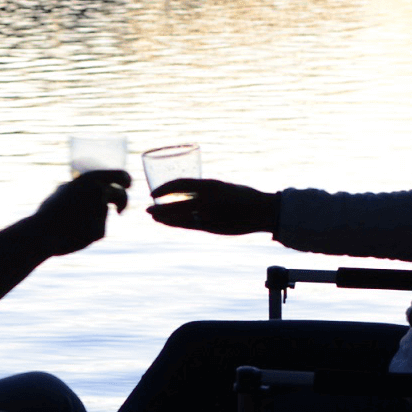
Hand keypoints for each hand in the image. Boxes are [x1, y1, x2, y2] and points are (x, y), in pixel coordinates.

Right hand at [30, 169, 130, 255]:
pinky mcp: (101, 231)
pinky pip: (98, 230)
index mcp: (92, 178)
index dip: (126, 180)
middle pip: (122, 196)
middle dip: (123, 202)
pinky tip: (74, 234)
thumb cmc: (49, 211)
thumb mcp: (63, 190)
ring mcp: (102, 212)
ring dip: (94, 219)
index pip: (121, 175)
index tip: (128, 185)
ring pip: (104, 215)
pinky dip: (88, 233)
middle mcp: (101, 193)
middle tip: (120, 208)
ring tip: (73, 224)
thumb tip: (80, 185)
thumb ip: (77, 187)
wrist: (43, 232)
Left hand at [146, 179, 278, 235]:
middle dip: (159, 208)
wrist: (264, 211)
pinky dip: (177, 224)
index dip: (164, 188)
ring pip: (181, 218)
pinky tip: (168, 223)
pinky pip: (190, 226)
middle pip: (176, 204)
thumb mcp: (223, 187)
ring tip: (154, 218)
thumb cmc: (244, 197)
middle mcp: (209, 199)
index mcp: (211, 184)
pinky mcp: (214, 227)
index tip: (154, 192)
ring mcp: (210, 215)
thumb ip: (205, 191)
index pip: (181, 184)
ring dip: (165, 218)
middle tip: (147, 209)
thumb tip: (186, 194)